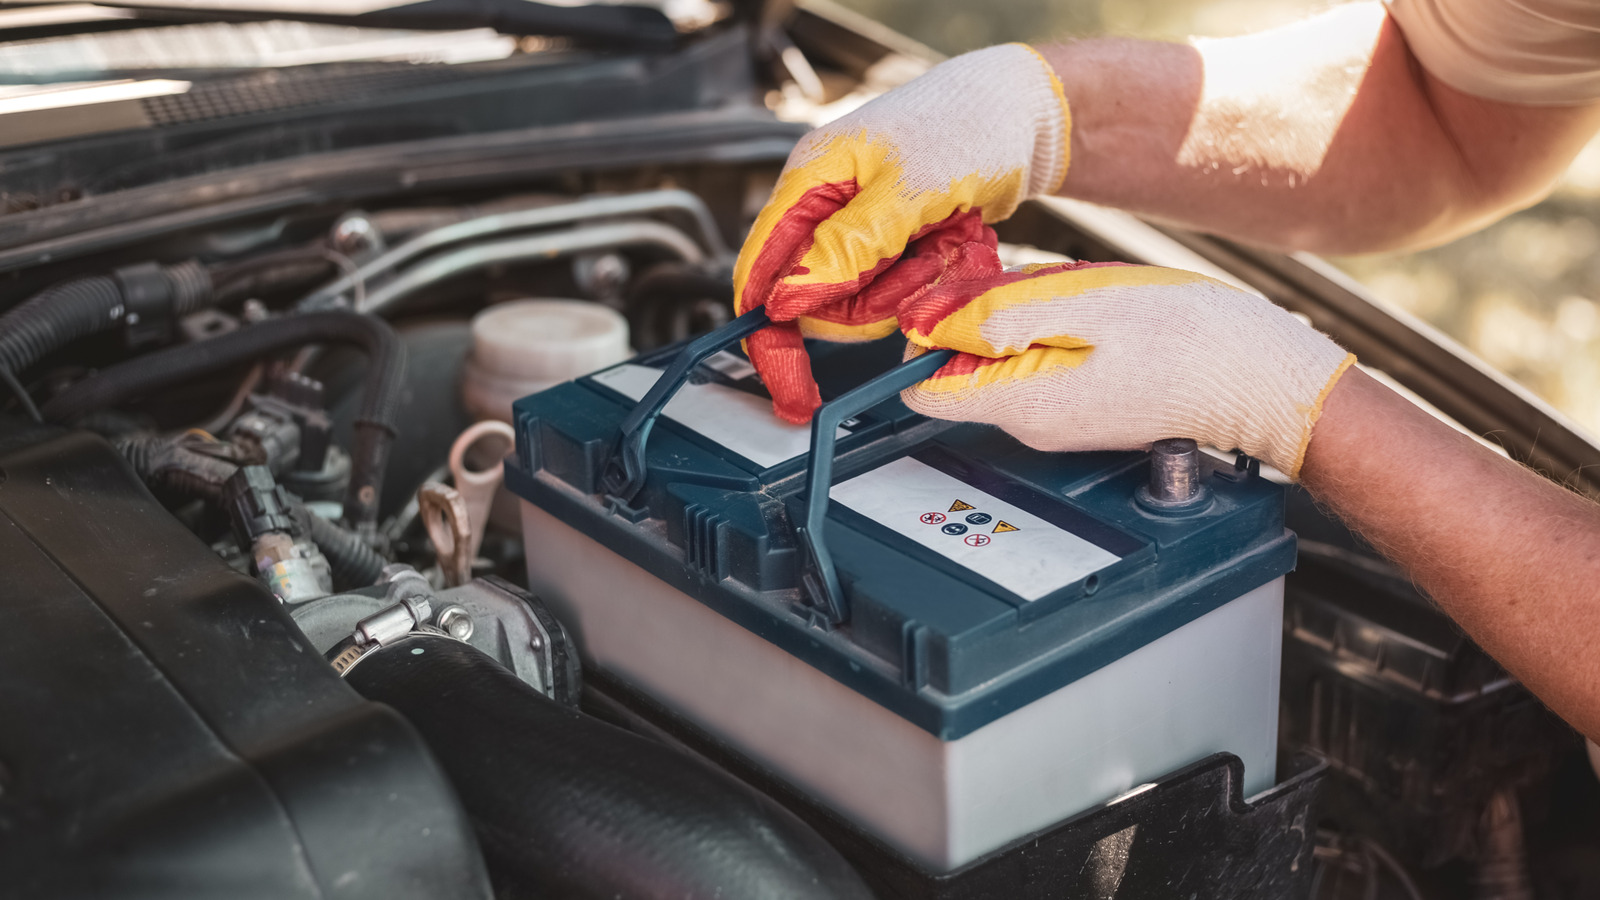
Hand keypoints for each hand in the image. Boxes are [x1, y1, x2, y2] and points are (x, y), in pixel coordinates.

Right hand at [733, 43, 1070, 422]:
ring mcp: (859, 230)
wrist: (1022, 114)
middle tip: (923, 261)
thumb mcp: (907, 188)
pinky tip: (955, 241)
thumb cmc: (966, 125)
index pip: (761, 274)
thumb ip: (846, 245)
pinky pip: (899, 293)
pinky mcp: (892, 245)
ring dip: (913, 286)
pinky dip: (933, 278)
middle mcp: (825, 209)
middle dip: (875, 301)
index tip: (794, 391)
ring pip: (864, 304)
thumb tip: (788, 298)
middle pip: (819, 302)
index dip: (771, 339)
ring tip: (947, 240)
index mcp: (808, 182)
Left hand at [896, 245, 1354, 477]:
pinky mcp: (1084, 406)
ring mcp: (1058, 420)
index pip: (923, 387)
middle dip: (984, 313)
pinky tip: (1100, 312)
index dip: (925, 335)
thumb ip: (1000, 316)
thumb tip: (930, 324)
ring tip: (1083, 297)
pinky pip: (1044, 359)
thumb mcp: (1085, 305)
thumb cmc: (1191, 339)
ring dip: (1027, 315)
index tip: (954, 294)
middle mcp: (1031, 423)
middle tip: (1040, 283)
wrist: (1263, 379)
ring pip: (1006, 355)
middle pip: (964, 364)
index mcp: (1022, 403)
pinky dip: (1057, 326)